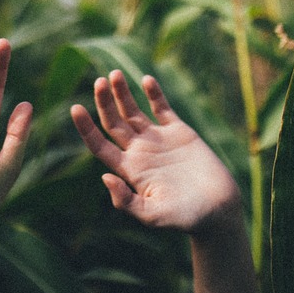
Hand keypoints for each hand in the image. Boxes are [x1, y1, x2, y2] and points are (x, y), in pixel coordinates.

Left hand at [71, 70, 240, 236]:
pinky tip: (145, 79)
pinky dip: (154, 93)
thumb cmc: (185, 218)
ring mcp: (158, 140)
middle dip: (104, 102)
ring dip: (122, 93)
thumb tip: (104, 177)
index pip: (100, 145)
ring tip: (113, 74)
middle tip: (99, 81)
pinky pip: (162, 108)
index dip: (86, 128)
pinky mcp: (179, 132)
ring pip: (133, 111)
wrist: (218, 210)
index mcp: (129, 170)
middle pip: (113, 123)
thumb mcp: (153, 216)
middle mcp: (140, 152)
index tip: (75, 108)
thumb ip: (127, 201)